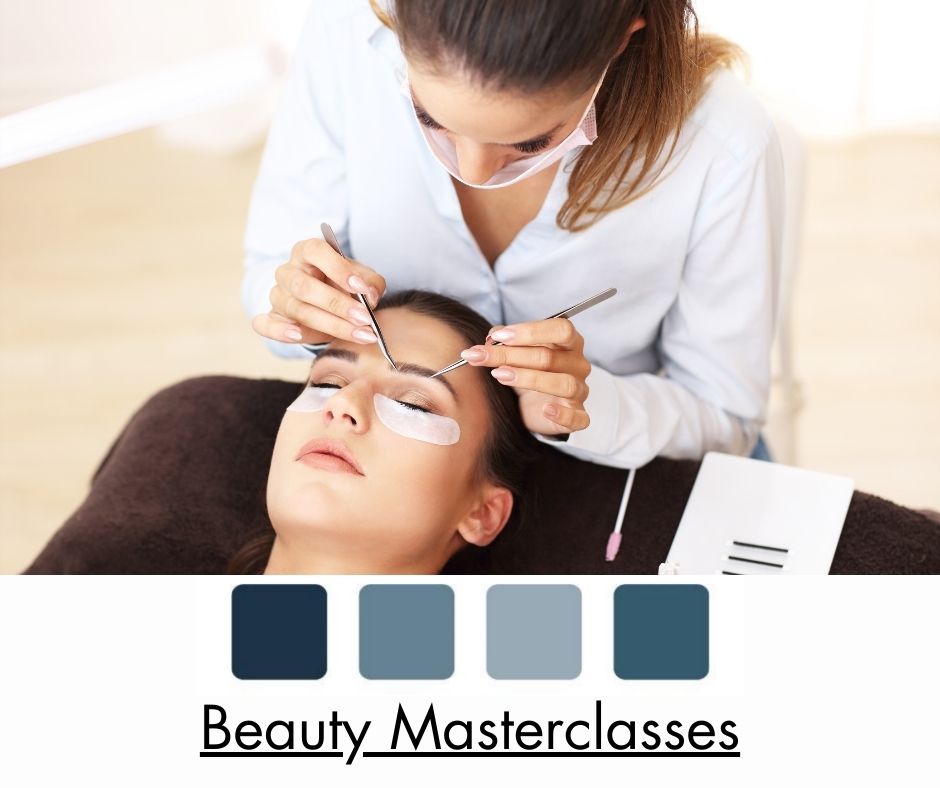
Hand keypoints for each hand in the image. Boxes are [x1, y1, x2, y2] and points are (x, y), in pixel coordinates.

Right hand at [251, 237, 386, 345]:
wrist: (323, 301)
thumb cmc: (341, 284)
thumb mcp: (360, 277)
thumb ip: (370, 282)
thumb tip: (371, 296)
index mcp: (308, 251)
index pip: (317, 252)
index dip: (339, 269)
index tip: (361, 288)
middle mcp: (289, 271)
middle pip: (305, 286)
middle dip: (337, 304)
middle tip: (365, 318)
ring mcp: (278, 294)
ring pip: (297, 309)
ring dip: (331, 324)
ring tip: (359, 334)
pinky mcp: (273, 317)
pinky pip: (266, 324)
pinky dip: (280, 331)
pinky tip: (298, 335)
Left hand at [459, 318, 590, 435]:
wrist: (535, 406)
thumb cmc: (530, 371)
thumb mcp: (516, 352)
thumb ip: (505, 341)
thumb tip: (491, 337)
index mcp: (569, 342)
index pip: (560, 329)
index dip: (529, 332)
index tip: (498, 337)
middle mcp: (578, 364)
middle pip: (549, 357)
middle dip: (510, 355)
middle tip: (480, 356)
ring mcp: (580, 391)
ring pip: (562, 383)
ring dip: (528, 378)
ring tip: (500, 375)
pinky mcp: (578, 416)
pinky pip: (578, 417)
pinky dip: (563, 414)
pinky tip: (546, 410)